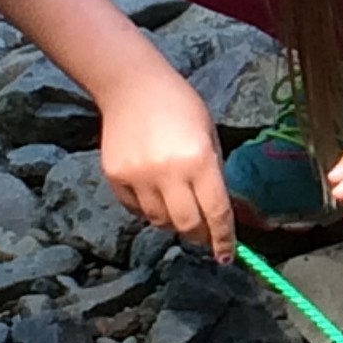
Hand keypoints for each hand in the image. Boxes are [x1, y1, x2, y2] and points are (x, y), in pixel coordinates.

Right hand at [97, 69, 234, 261]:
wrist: (133, 86)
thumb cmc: (181, 107)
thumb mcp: (209, 136)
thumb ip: (214, 174)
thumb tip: (218, 211)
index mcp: (199, 160)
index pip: (216, 212)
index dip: (223, 238)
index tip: (227, 256)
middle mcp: (168, 173)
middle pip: (186, 225)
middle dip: (199, 235)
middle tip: (205, 235)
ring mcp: (139, 177)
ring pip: (160, 221)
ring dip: (174, 222)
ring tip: (180, 207)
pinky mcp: (116, 177)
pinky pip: (137, 209)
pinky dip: (150, 211)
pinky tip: (157, 196)